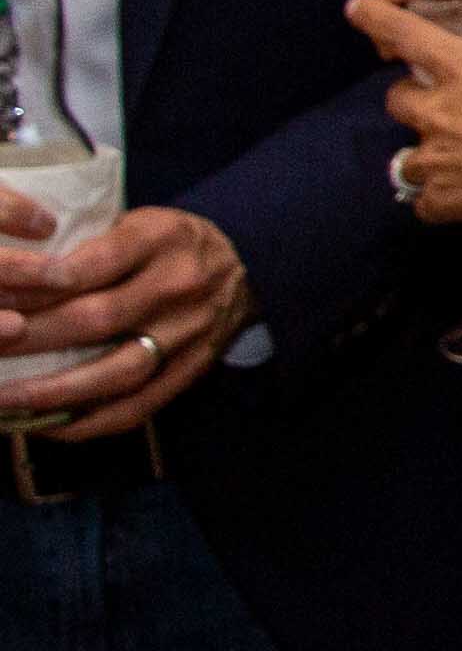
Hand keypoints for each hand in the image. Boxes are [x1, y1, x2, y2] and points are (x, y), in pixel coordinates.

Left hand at [0, 202, 254, 436]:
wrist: (248, 268)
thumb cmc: (169, 244)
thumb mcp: (135, 222)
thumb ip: (86, 246)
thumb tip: (12, 283)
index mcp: (161, 239)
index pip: (92, 264)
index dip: (37, 284)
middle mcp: (179, 286)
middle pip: (96, 319)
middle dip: (29, 338)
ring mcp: (189, 334)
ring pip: (115, 372)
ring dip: (52, 391)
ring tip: (3, 399)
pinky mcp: (192, 371)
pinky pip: (138, 407)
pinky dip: (89, 423)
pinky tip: (48, 427)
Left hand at [343, 0, 461, 234]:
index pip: (405, 34)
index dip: (376, 18)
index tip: (355, 8)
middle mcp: (440, 110)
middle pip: (396, 99)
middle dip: (414, 101)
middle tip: (441, 109)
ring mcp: (437, 157)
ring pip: (406, 157)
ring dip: (427, 157)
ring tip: (455, 163)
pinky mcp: (444, 198)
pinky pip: (425, 202)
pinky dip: (440, 200)